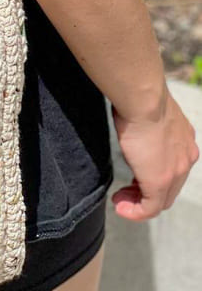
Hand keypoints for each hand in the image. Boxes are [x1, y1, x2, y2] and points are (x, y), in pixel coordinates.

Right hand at [111, 88, 198, 220]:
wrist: (144, 98)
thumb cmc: (141, 96)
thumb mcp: (149, 110)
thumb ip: (146, 120)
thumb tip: (130, 115)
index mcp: (185, 139)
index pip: (173, 166)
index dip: (153, 173)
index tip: (134, 174)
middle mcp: (186, 157)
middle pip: (169, 187)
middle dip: (146, 191)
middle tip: (125, 192)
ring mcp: (175, 172)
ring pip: (161, 199)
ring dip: (138, 203)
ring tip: (120, 201)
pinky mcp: (159, 182)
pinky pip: (150, 208)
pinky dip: (135, 211)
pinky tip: (120, 206)